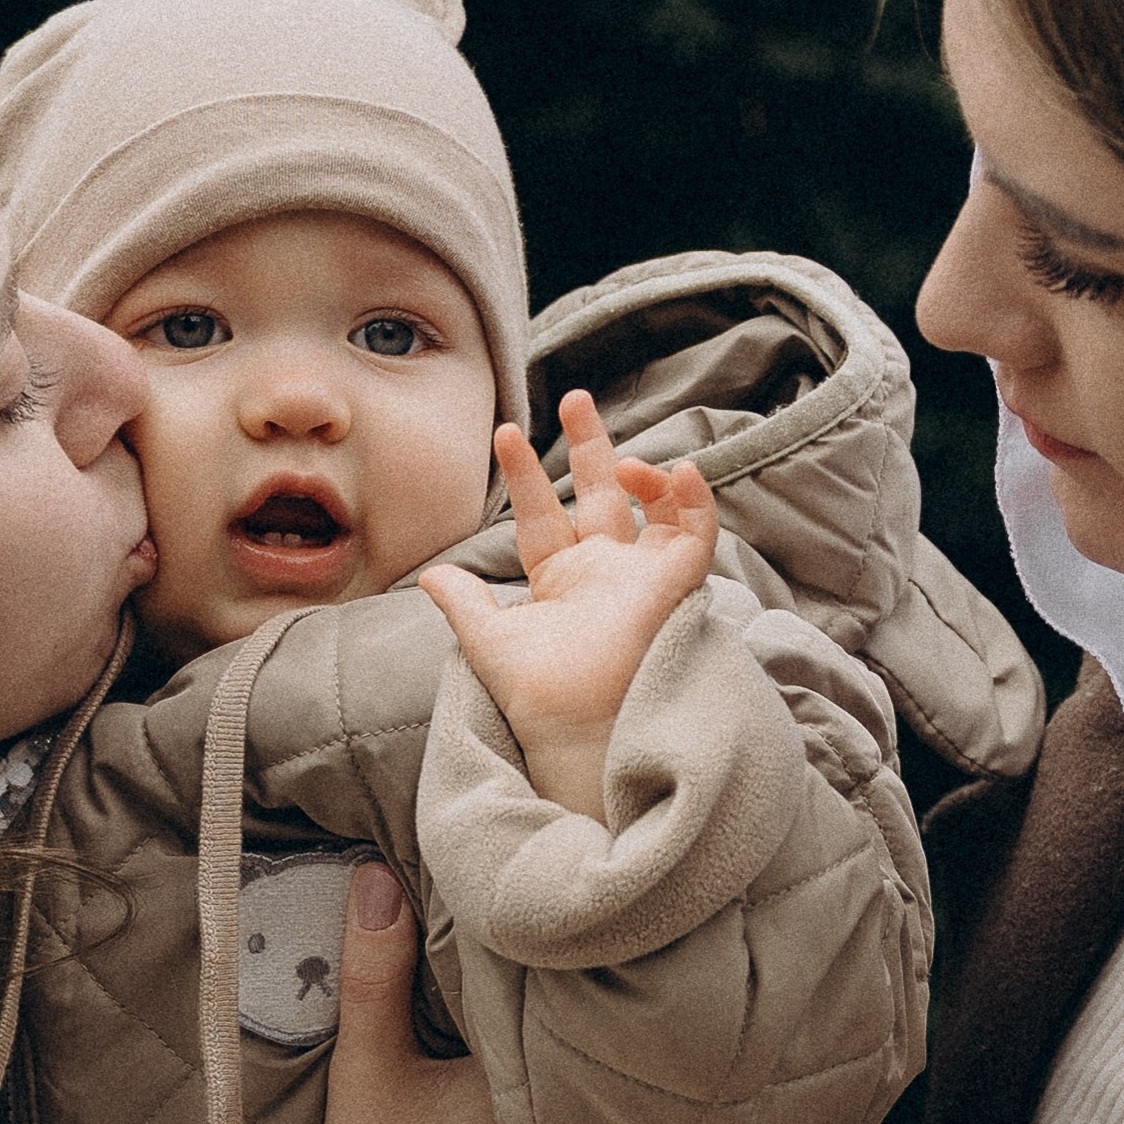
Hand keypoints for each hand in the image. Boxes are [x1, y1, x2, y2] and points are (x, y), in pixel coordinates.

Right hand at [314, 865, 674, 1123]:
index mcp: (564, 1090)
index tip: (608, 929)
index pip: (613, 1001)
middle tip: (638, 971)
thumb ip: (377, 971)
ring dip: (653, 1090)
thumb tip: (378, 873)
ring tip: (636, 1051)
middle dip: (642, 1021)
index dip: (613, 963)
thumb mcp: (368, 1081)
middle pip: (654, 1056)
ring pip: (670, 1117)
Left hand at [417, 388, 716, 820]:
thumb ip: (462, 602)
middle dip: (590, 446)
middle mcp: (604, 573)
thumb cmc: (535, 693)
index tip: (503, 433)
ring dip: (641, 472)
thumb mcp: (486, 640)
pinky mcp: (675, 584)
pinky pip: (696, 533)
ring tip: (620, 458)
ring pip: (653, 506)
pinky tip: (681, 471)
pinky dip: (695, 501)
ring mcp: (641, 577)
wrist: (577, 725)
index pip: (543, 514)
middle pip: (601, 495)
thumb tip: (427, 575)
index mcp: (559, 581)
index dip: (525, 474)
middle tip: (574, 399)